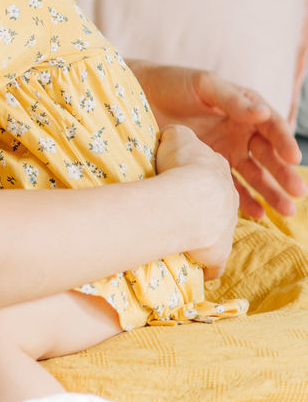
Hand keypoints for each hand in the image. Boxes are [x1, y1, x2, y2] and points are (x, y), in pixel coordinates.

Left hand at [131, 61, 305, 219]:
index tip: (293, 157)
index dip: (284, 141)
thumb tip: (264, 112)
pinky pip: (231, 187)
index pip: (271, 127)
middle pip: (268, 156)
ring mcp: (226, 151)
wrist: (141, 97)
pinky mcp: (209, 167)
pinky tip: (258, 214)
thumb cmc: (174, 83)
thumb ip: (232, 99)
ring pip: (255, 176)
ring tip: (285, 211)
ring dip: (271, 193)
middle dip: (284, 174)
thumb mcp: (205, 85)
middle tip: (298, 192)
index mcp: (245, 108)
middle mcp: (240, 132)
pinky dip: (245, 201)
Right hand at [155, 122, 238, 279]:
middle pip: (218, 201)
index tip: (183, 177)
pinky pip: (213, 263)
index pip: (212, 171)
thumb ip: (178, 135)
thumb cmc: (182, 164)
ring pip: (217, 229)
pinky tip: (190, 264)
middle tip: (180, 205)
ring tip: (179, 231)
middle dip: (204, 204)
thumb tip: (171, 137)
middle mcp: (228, 197)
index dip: (198, 174)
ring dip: (203, 232)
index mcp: (219, 169)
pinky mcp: (219, 253)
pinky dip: (205, 266)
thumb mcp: (177, 135)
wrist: (189, 199)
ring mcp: (227, 226)